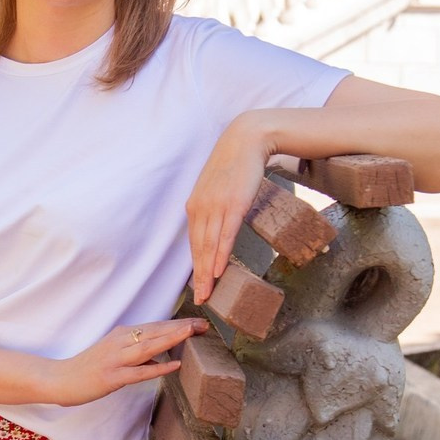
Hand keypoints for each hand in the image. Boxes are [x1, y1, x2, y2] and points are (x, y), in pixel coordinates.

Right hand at [51, 317, 208, 406]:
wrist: (60, 378)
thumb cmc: (87, 368)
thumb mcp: (112, 354)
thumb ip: (135, 354)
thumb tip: (158, 357)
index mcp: (121, 335)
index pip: (154, 326)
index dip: (177, 324)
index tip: (198, 322)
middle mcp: (119, 342)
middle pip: (155, 332)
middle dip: (181, 327)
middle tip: (205, 324)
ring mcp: (116, 359)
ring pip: (149, 346)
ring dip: (171, 338)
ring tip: (192, 332)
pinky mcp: (113, 376)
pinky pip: (139, 372)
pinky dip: (157, 367)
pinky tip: (174, 365)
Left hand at [186, 114, 272, 303]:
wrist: (246, 140)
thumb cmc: (234, 165)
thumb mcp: (218, 190)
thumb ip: (215, 208)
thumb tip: (219, 226)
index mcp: (195, 207)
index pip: (193, 243)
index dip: (195, 266)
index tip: (197, 286)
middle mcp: (200, 209)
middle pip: (198, 249)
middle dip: (199, 277)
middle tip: (201, 299)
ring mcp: (215, 207)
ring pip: (208, 246)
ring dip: (207, 273)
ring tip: (208, 293)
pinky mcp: (232, 204)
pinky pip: (224, 235)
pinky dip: (219, 254)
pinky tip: (217, 271)